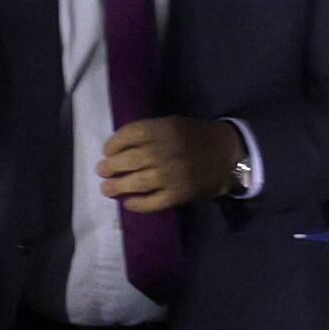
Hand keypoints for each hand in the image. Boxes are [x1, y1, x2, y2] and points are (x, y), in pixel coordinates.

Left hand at [96, 115, 245, 214]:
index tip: (106, 151)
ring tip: (106, 189)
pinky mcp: (179, 194)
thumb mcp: (173, 124)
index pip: (129, 135)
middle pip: (129, 160)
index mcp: (163, 130)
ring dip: (118, 186)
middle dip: (110, 167)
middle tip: (101, 171)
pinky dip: (138, 205)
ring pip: (137, 182)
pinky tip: (128, 204)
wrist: (227, 154)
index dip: (113, 144)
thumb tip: (119, 148)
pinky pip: (153, 202)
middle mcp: (165, 151)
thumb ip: (149, 133)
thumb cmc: (195, 137)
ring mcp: (172, 174)